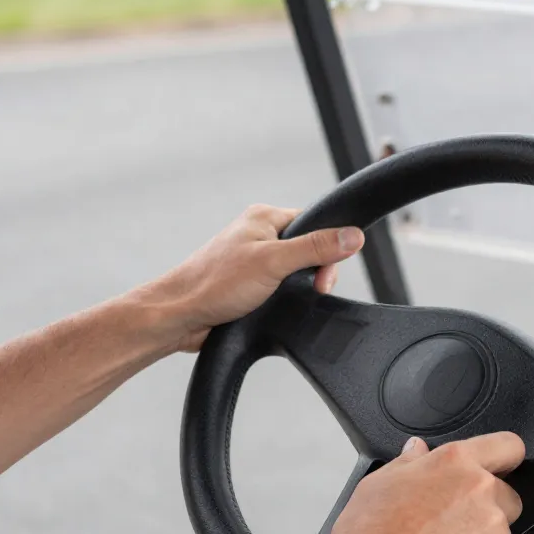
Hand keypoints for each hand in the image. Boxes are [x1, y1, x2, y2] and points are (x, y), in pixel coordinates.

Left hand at [142, 204, 363, 352]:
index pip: (315, 223)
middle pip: (310, 249)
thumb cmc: (214, 284)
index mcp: (265, 218)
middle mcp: (259, 235)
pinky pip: (282, 288)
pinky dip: (284, 299)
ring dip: (297, 289)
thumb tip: (352, 236)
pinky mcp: (251, 284)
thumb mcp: (274, 262)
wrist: (181, 315)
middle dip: (314, 273)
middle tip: (310, 290)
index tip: (323, 275)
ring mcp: (255, 260)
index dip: (327, 249)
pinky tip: (275, 307)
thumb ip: (315, 248)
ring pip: (296, 272)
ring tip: (283, 299)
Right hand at [322, 433, 525, 533]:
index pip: (507, 445)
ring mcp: (493, 525)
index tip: (500, 470)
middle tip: (453, 527)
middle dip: (488, 507)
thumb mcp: (376, 485)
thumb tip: (418, 449)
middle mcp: (480, 488)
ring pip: (503, 530)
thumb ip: (407, 462)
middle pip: (507, 494)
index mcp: (453, 462)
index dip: (505, 459)